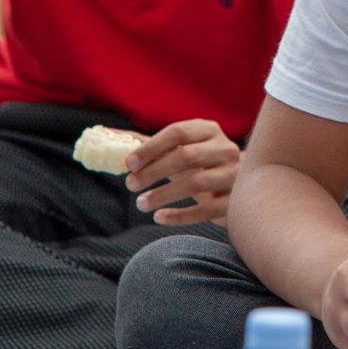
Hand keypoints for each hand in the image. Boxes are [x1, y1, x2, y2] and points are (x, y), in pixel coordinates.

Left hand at [126, 119, 240, 225]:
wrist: (240, 186)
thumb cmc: (198, 165)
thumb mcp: (178, 151)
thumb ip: (147, 144)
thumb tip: (107, 134)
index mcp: (208, 130)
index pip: (177, 132)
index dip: (150, 147)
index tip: (128, 164)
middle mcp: (225, 149)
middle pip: (187, 157)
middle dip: (154, 171)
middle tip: (130, 185)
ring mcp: (234, 175)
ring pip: (196, 183)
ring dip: (163, 194)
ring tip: (140, 204)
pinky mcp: (234, 202)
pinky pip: (205, 210)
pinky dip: (179, 215)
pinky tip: (158, 218)